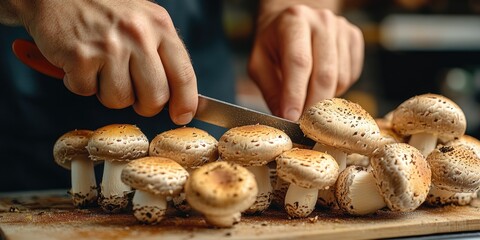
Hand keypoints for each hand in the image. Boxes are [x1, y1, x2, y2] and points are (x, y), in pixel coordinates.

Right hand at [19, 0, 196, 123]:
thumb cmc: (105, 10)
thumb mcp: (145, 20)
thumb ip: (163, 54)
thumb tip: (181, 98)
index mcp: (160, 26)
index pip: (184, 75)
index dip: (185, 103)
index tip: (181, 116)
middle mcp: (138, 35)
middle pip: (155, 98)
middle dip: (144, 104)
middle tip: (132, 91)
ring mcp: (109, 46)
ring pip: (120, 100)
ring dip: (108, 92)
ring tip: (101, 67)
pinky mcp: (80, 56)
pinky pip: (86, 92)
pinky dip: (80, 82)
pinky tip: (80, 61)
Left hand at [248, 5, 363, 120]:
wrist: (294, 22)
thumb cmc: (273, 44)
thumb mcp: (259, 63)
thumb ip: (270, 90)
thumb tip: (285, 117)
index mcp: (293, 21)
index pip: (298, 62)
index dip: (296, 94)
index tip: (292, 117)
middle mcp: (321, 21)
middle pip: (325, 74)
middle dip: (314, 105)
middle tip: (303, 123)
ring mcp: (341, 28)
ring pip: (340, 78)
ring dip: (325, 98)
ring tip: (307, 97)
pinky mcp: (354, 38)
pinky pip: (350, 76)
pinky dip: (336, 89)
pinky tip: (320, 83)